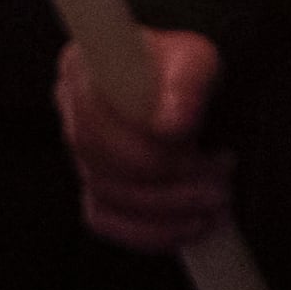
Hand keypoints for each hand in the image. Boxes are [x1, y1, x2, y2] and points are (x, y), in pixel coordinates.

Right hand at [57, 27, 232, 251]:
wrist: (187, 89)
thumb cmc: (184, 69)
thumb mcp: (195, 58)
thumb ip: (186, 81)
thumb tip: (172, 125)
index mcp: (82, 69)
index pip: (98, 122)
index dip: (144, 146)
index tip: (194, 143)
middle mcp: (71, 111)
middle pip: (101, 163)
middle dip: (166, 181)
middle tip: (219, 180)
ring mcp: (78, 153)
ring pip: (106, 196)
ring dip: (167, 208)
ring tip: (216, 199)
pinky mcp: (94, 188)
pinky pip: (106, 222)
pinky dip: (150, 232)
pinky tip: (190, 226)